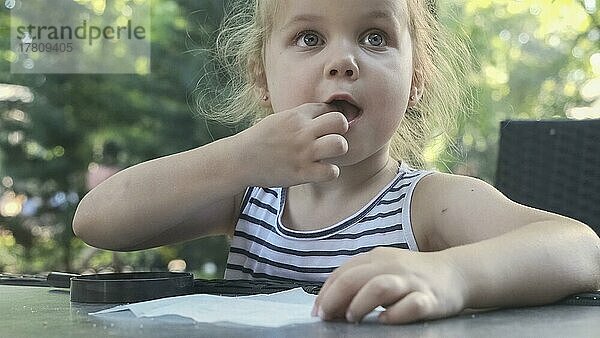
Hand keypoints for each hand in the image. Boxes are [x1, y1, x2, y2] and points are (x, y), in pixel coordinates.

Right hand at [236, 103, 348, 187]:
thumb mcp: (279, 119)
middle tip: (331, 139)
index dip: (328, 119)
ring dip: (338, 151)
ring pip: (340, 145)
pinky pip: (332, 171)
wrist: (240, 160)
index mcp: (296, 115)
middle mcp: (302, 131)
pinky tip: (320, 171)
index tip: (322, 128)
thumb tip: (324, 113)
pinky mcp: (301, 173)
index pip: (328, 108)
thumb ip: (301, 117)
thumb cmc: (261, 140)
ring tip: (327, 155)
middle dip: (341, 130)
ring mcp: (303, 152)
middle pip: (340, 122)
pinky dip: (330, 172)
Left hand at [312, 247, 467, 323]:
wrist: (456, 272)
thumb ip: (360, 280)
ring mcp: (412, 282)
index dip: (326, 292)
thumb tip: (330, 303)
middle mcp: (392, 266)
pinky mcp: (430, 299)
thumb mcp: (384, 268)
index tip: (318, 311)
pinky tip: (384, 321)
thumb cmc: (412, 275)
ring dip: (361, 303)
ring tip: (351, 317)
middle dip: (335, 298)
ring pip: (380, 287)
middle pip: (356, 278)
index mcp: (377, 258)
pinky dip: (395, 315)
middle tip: (326, 316)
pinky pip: (411, 305)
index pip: (344, 272)